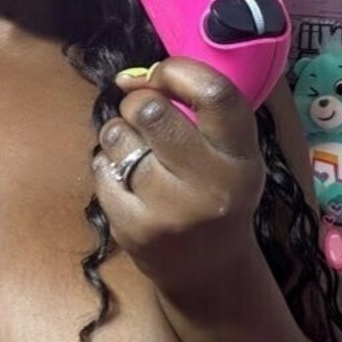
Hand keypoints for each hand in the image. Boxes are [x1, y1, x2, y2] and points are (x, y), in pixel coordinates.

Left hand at [92, 59, 265, 295]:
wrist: (209, 271)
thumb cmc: (215, 193)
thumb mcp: (230, 153)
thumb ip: (198, 110)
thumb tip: (132, 77)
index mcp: (240, 157)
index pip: (214, 94)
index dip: (179, 70)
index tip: (161, 73)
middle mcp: (211, 185)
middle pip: (151, 112)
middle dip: (137, 103)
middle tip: (143, 116)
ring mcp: (170, 211)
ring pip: (118, 137)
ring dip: (118, 134)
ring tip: (135, 152)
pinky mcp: (135, 229)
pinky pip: (101, 170)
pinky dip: (107, 167)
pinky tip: (126, 182)